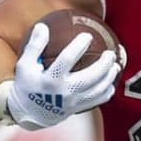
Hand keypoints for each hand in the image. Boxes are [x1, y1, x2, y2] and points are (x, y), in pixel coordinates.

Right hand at [5, 21, 120, 130]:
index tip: (87, 36)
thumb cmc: (27, 84)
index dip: (78, 47)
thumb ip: (34, 46)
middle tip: (110, 54)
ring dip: (108, 78)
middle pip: (89, 77)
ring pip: (96, 91)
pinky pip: (96, 101)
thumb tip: (43, 26)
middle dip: (102, 65)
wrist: (29, 113)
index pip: (67, 60)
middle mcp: (63, 91)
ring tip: (115, 66)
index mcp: (50, 79)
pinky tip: (111, 84)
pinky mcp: (77, 109)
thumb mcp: (25, 65)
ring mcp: (72, 102)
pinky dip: (106, 93)